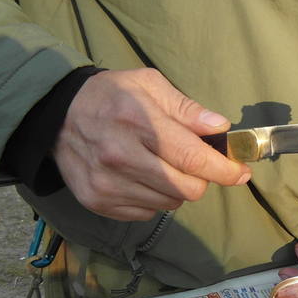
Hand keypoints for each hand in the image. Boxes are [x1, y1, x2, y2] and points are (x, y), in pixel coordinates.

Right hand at [53, 68, 250, 220]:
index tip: (241, 172)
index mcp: (138, 123)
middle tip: (195, 163)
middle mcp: (121, 158)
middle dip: (202, 179)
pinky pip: (148, 212)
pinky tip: (143, 176)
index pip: (194, 159)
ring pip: (170, 203)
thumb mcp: (149, 85)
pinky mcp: (99, 202)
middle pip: (187, 189)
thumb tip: (220, 127)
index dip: (225, 170)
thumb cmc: (111, 96)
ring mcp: (107, 185)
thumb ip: (187, 108)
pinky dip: (155, 198)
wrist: (56, 115)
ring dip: (178, 188)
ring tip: (163, 165)